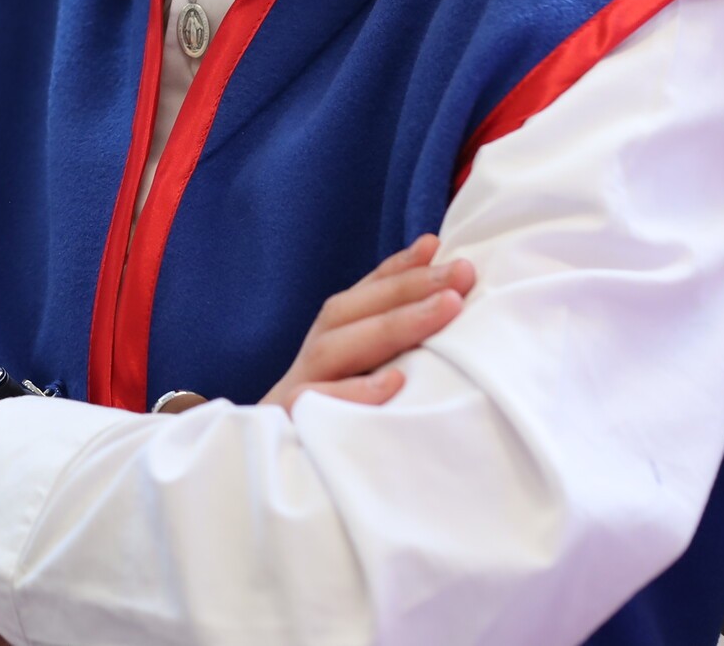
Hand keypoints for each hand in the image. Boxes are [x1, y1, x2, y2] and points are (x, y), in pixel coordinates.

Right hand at [260, 233, 475, 411]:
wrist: (261, 477)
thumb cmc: (326, 430)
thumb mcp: (354, 382)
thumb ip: (384, 348)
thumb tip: (440, 300)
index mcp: (327, 345)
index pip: (362, 296)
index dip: (398, 268)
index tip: (440, 245)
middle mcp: (311, 359)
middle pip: (350, 312)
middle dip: (409, 287)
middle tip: (463, 271)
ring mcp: (296, 391)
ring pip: (337, 346)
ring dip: (394, 323)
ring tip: (446, 308)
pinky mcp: (289, 427)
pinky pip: (317, 404)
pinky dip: (353, 392)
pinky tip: (393, 384)